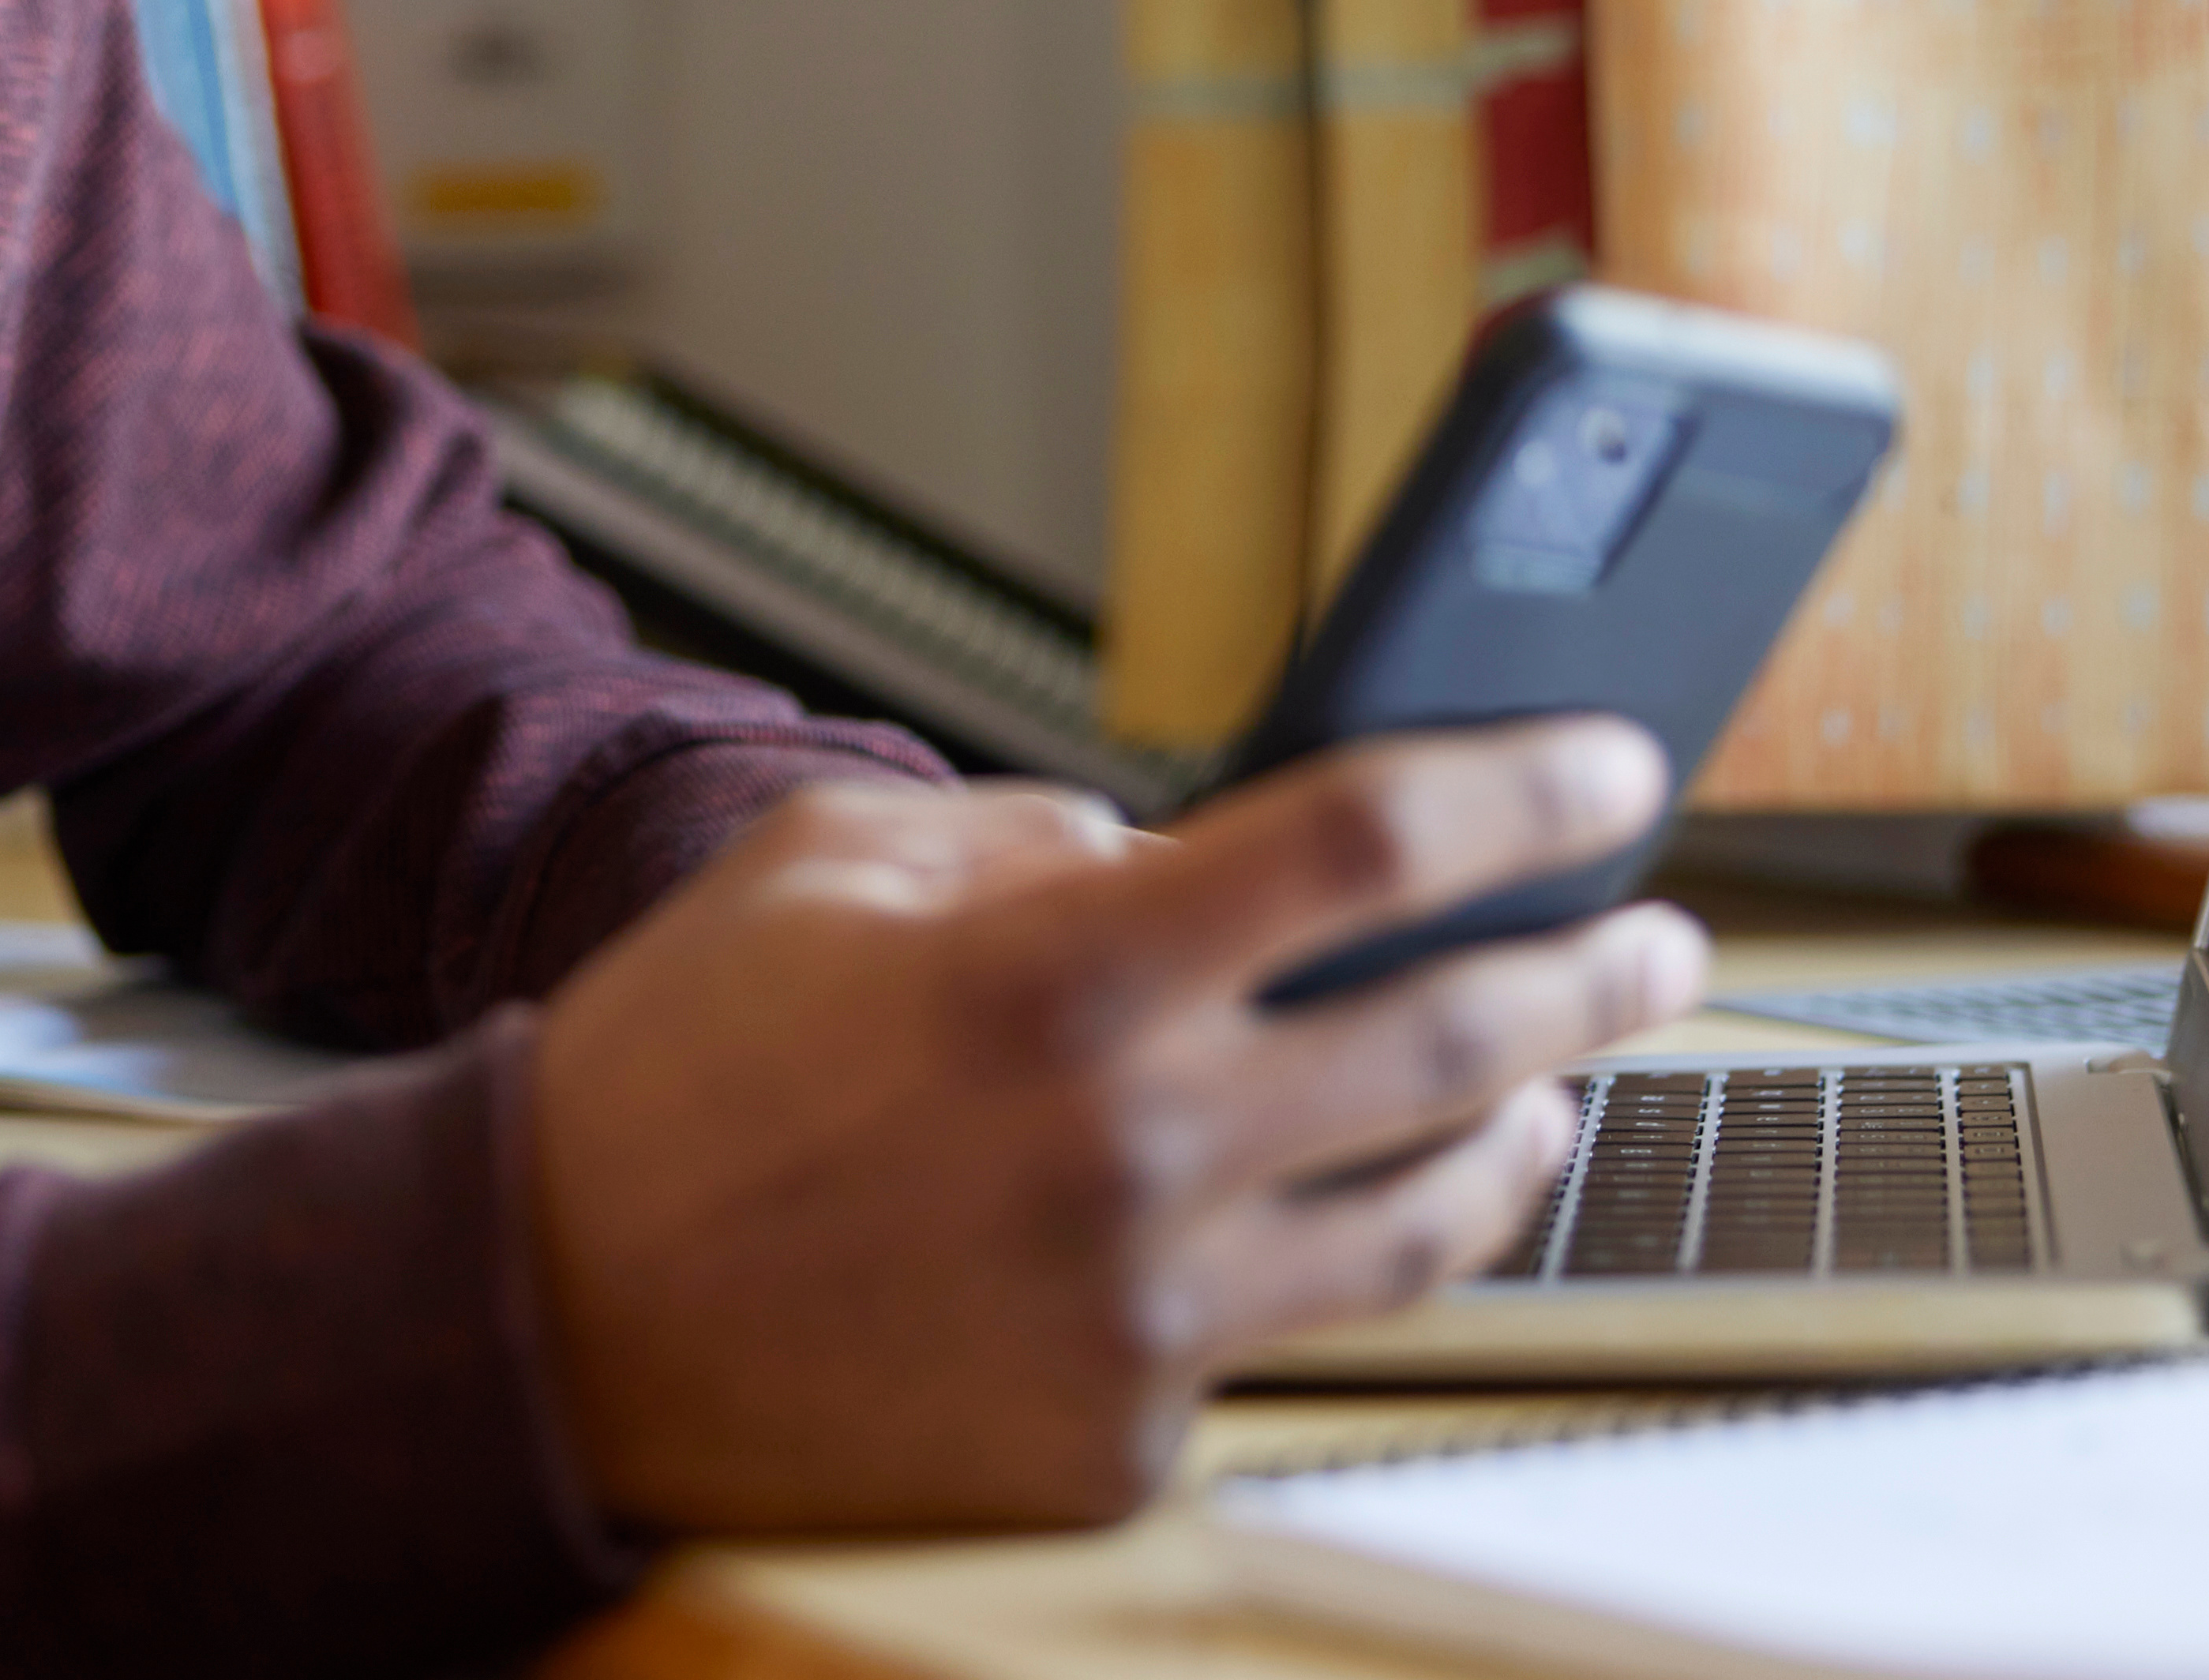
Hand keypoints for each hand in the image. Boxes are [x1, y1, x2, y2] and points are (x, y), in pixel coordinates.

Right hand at [520, 721, 1706, 1534]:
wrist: (546, 1316)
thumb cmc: (678, 1073)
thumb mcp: (833, 866)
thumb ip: (1026, 832)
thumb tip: (1175, 850)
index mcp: (1062, 972)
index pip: (1371, 847)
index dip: (1525, 794)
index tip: (1617, 766)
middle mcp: (1130, 1148)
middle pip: (1460, 1035)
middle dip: (1600, 971)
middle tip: (1662, 936)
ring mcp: (1141, 1316)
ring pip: (1427, 1219)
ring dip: (1523, 1136)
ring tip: (1556, 1090)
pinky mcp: (1122, 1441)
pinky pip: (1276, 1339)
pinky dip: (1308, 1263)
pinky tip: (1335, 1221)